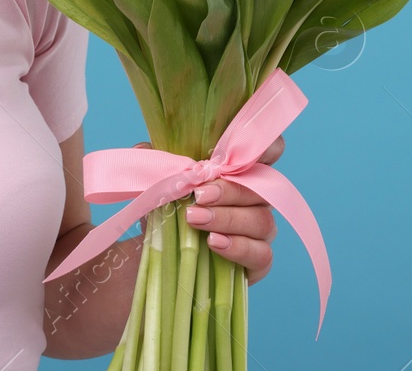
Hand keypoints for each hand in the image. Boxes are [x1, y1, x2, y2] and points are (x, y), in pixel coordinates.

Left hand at [134, 134, 283, 285]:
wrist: (157, 259)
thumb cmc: (168, 213)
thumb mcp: (159, 186)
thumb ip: (156, 164)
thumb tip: (143, 148)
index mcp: (239, 173)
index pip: (267, 154)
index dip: (266, 149)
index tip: (239, 153)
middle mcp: (257, 201)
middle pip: (261, 189)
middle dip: (229, 191)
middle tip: (198, 196)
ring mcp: (260, 233)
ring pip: (262, 221)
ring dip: (228, 218)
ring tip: (195, 220)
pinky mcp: (257, 263)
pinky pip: (262, 254)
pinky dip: (239, 247)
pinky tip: (214, 243)